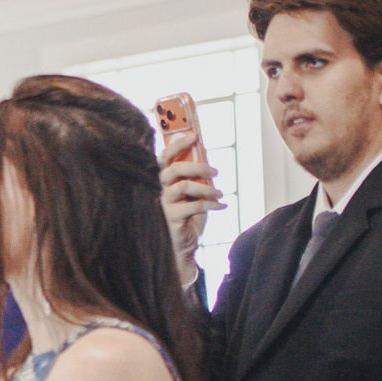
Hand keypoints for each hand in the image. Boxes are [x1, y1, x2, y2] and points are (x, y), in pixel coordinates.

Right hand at [159, 129, 221, 286]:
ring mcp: (163, 204)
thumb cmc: (188, 217)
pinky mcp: (171, 218)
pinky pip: (192, 206)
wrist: (183, 246)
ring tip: (220, 194)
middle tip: (216, 172)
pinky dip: (211, 204)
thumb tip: (208, 160)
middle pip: (172, 169)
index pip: (164, 157)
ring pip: (182, 186)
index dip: (177, 144)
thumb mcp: (194, 194)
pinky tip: (222, 207)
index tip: (194, 135)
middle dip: (197, 166)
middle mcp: (159, 190)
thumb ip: (196, 177)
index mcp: (165, 181)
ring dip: (206, 188)